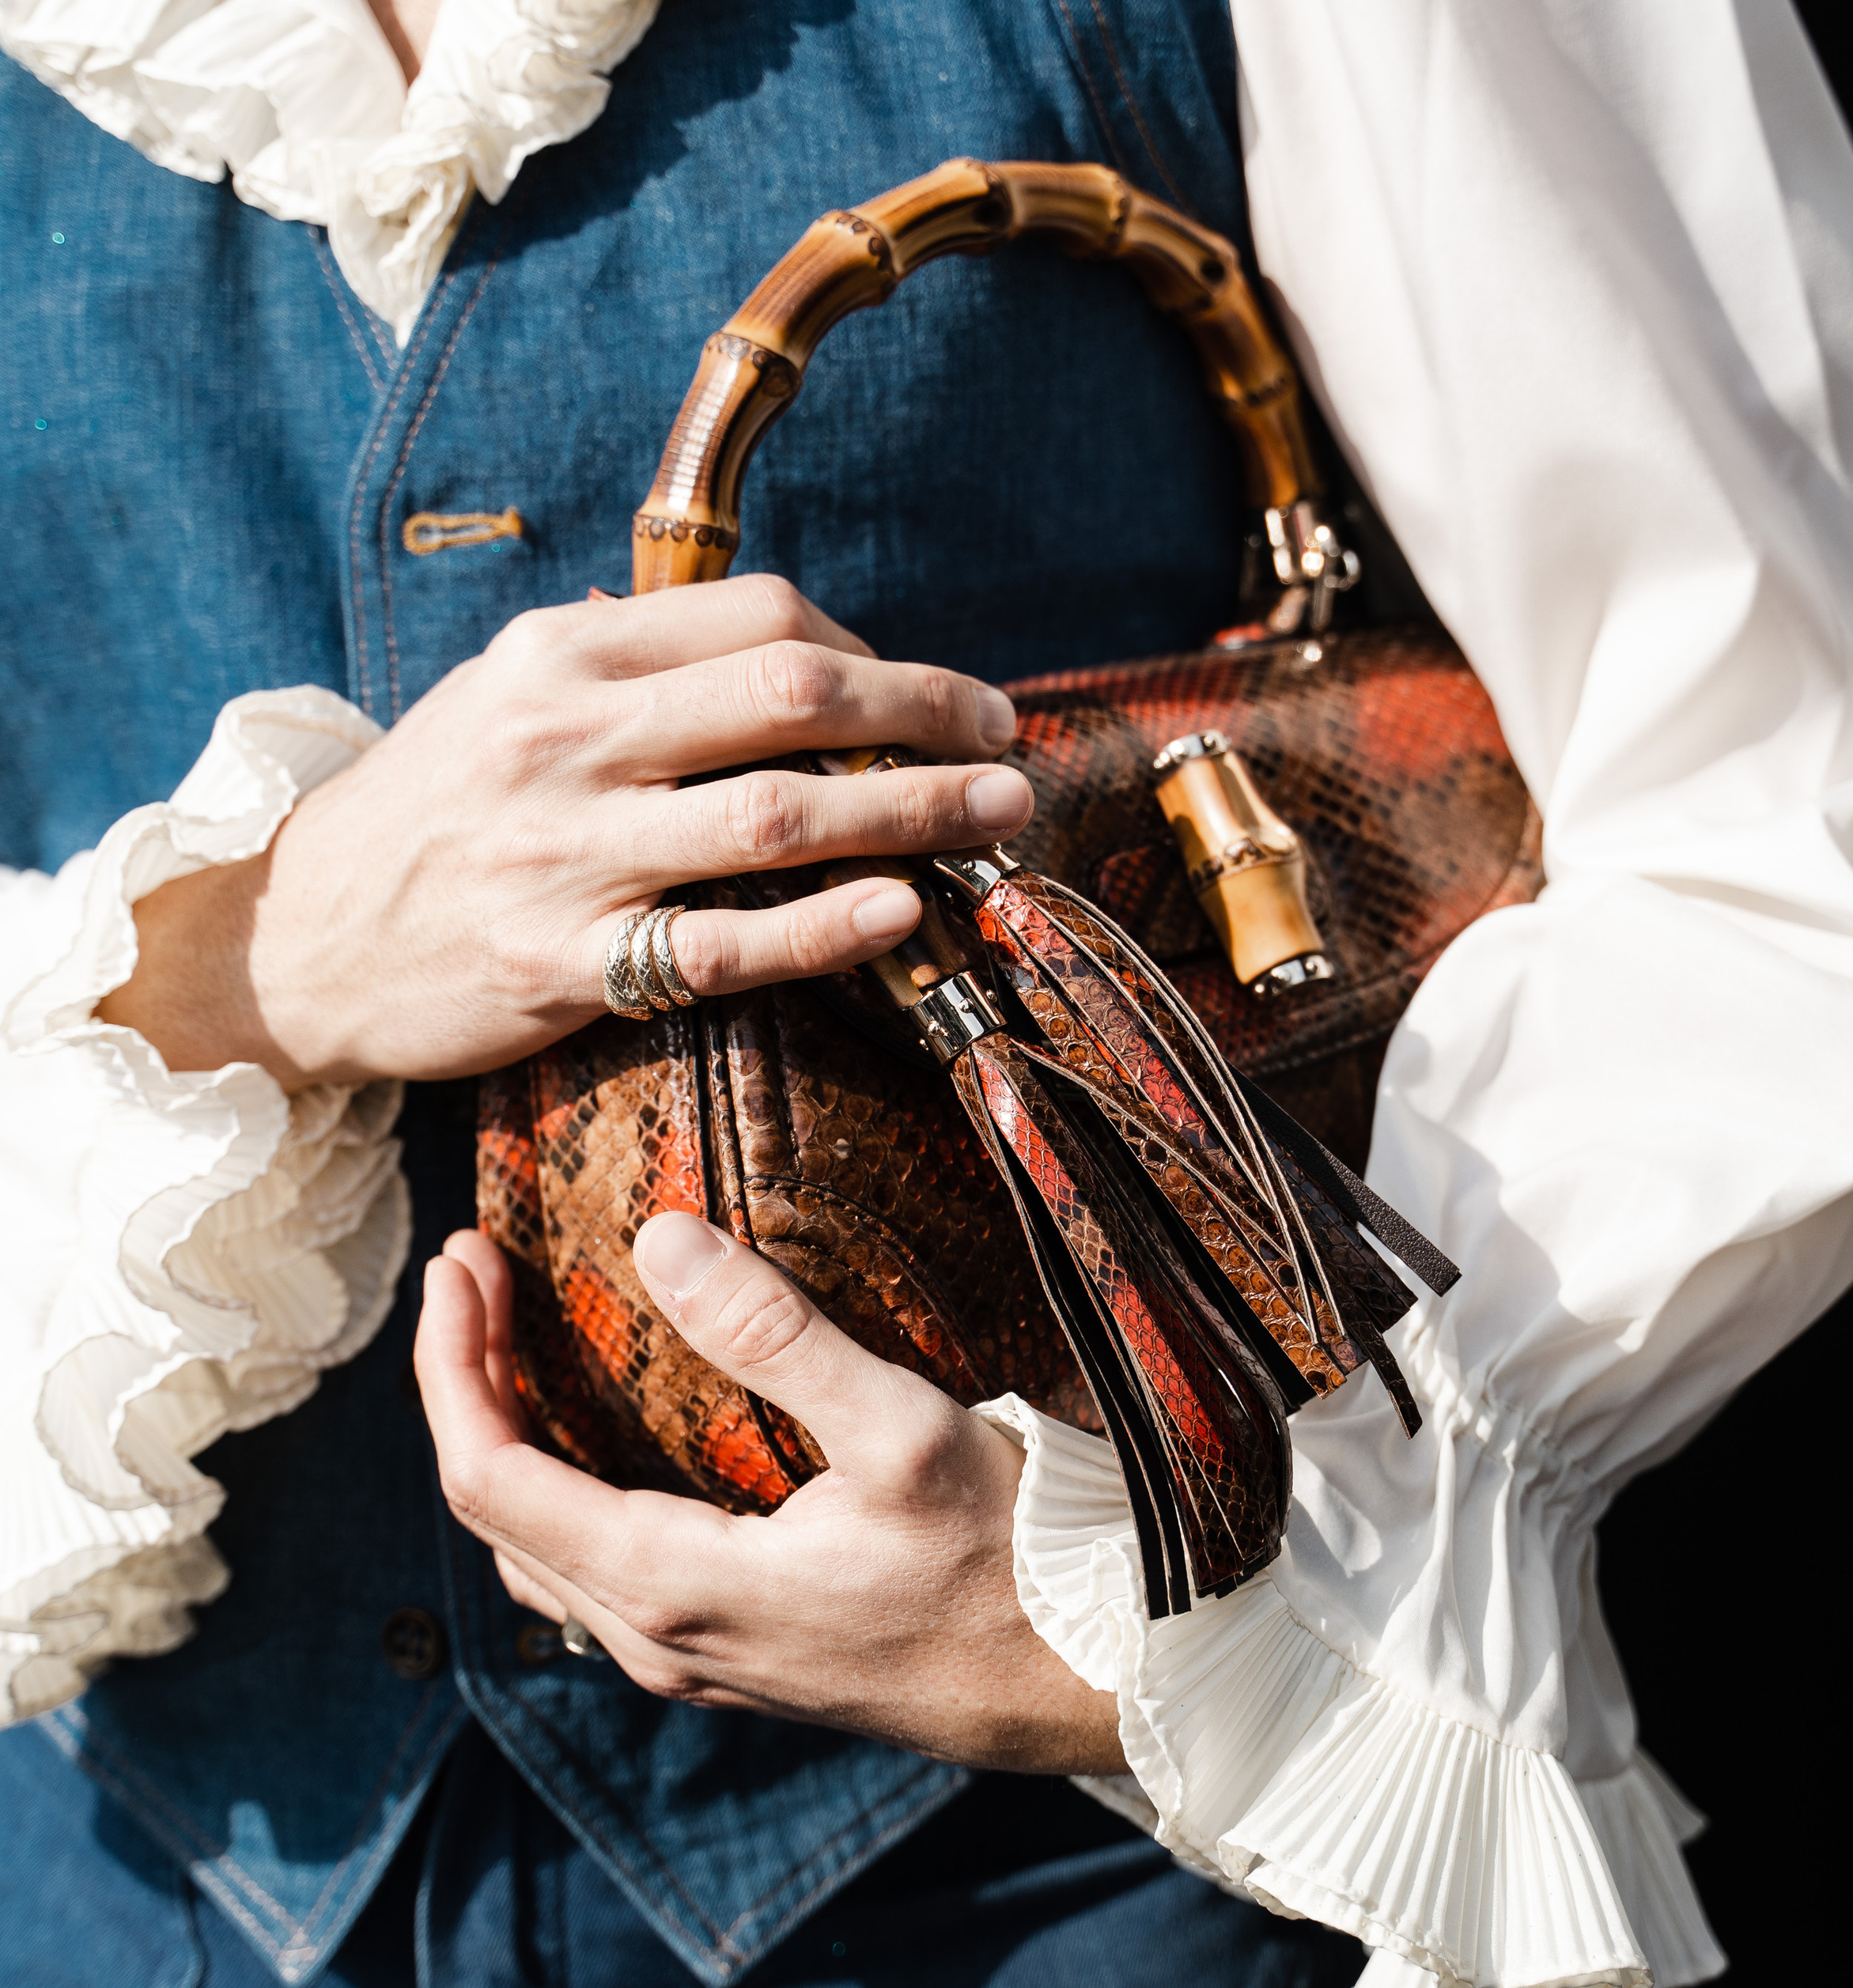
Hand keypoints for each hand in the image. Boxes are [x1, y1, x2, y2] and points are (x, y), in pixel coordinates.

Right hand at [98, 578, 1032, 1088]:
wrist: (301, 936)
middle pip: (790, 697)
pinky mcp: (562, 961)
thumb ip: (641, 674)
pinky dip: (824, 927)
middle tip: (1009, 743)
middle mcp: (567, 736)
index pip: (760, 619)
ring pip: (775, 815)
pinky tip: (902, 912)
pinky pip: (720, 943)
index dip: (878, 654)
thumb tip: (805, 666)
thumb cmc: (435, 811)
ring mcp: (564, 850)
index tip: (939, 698)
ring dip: (911, 811)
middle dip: (927, 713)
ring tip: (997, 816)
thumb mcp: (513, 699)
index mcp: (563, 653)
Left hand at [414, 1218, 1127, 1775]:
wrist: (1077, 1684)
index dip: (454, 1363)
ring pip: (541, 1550)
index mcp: (673, 1586)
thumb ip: (774, 1334)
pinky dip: (563, 1486)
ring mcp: (691, 1657)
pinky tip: (601, 1430)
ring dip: (509, 1437)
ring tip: (516, 1336)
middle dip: (468, 1384)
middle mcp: (658, 1638)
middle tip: (478, 1272)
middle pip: (496, 1514)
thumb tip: (659, 1237)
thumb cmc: (1003, 1561)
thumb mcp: (899, 1428)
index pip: (490, 1477)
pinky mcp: (729, 1654)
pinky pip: (595, 1573)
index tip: (463, 1261)